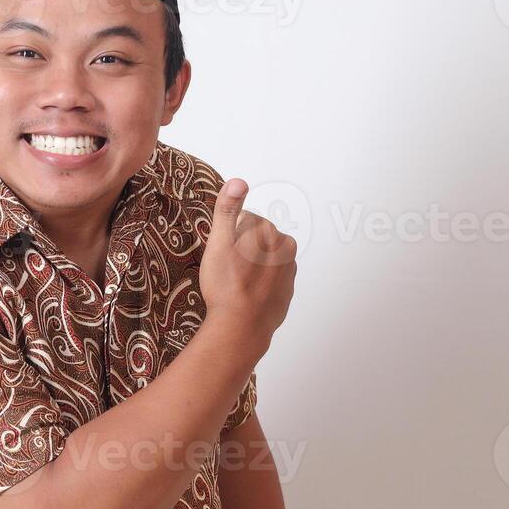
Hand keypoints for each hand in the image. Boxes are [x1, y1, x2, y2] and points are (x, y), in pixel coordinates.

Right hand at [199, 178, 296, 353]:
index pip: (245, 222)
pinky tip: (245, 294)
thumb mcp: (219, 243)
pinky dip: (259, 284)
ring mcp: (289, 272)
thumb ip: (228, 209)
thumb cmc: (227, 285)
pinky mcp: (287, 293)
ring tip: (235, 284)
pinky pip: (269, 281)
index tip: (222, 255)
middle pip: (256, 240)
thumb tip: (238, 181)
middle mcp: (286, 249)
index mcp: (270, 232)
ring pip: (264, 259)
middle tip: (226, 270)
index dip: (228, 237)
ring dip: (251, 266)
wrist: (240, 328)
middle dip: (242, 250)